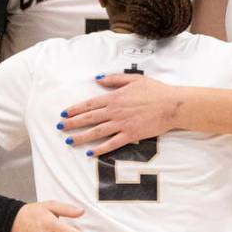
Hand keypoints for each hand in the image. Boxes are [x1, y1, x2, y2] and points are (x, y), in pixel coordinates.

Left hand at [60, 75, 179, 155]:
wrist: (172, 105)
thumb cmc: (155, 90)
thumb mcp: (134, 79)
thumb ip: (114, 79)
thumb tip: (97, 79)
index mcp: (114, 97)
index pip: (89, 104)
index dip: (75, 109)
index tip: (64, 113)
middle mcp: (115, 111)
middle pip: (89, 118)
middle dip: (72, 123)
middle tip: (60, 128)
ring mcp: (122, 124)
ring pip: (97, 132)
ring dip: (81, 137)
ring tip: (69, 141)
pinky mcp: (131, 135)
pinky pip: (112, 143)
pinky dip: (100, 149)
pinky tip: (90, 152)